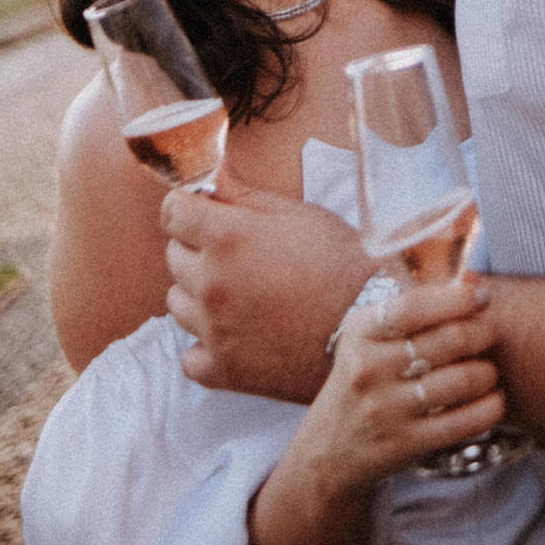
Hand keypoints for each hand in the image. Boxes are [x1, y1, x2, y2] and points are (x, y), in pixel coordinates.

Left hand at [162, 166, 371, 400]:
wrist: (372, 323)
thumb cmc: (341, 261)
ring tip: (243, 294)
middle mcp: (212, 284)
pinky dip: (206, 345)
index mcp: (227, 238)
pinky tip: (235, 334)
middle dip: (198, 248)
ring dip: (199, 295)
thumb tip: (212, 172)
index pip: (172, 212)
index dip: (189, 209)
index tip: (206, 214)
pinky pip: (190, 356)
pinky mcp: (225, 371)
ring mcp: (214, 331)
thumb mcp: (297, 214)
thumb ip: (243, 195)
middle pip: (173, 256)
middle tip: (239, 254)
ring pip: (177, 303)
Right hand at [295, 279, 503, 491]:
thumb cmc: (363, 379)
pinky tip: (493, 400)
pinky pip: (463, 422)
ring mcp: (385, 409)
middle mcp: (368, 369)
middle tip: (488, 334)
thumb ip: (417, 306)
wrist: (329, 449)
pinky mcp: (404, 444)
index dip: (457, 298)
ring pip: (461, 380)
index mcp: (360, 332)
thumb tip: (472, 278)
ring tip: (487, 370)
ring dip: (487, 372)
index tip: (482, 296)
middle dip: (481, 333)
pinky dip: (490, 408)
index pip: (414, 306)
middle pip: (448, 340)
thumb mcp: (371, 337)